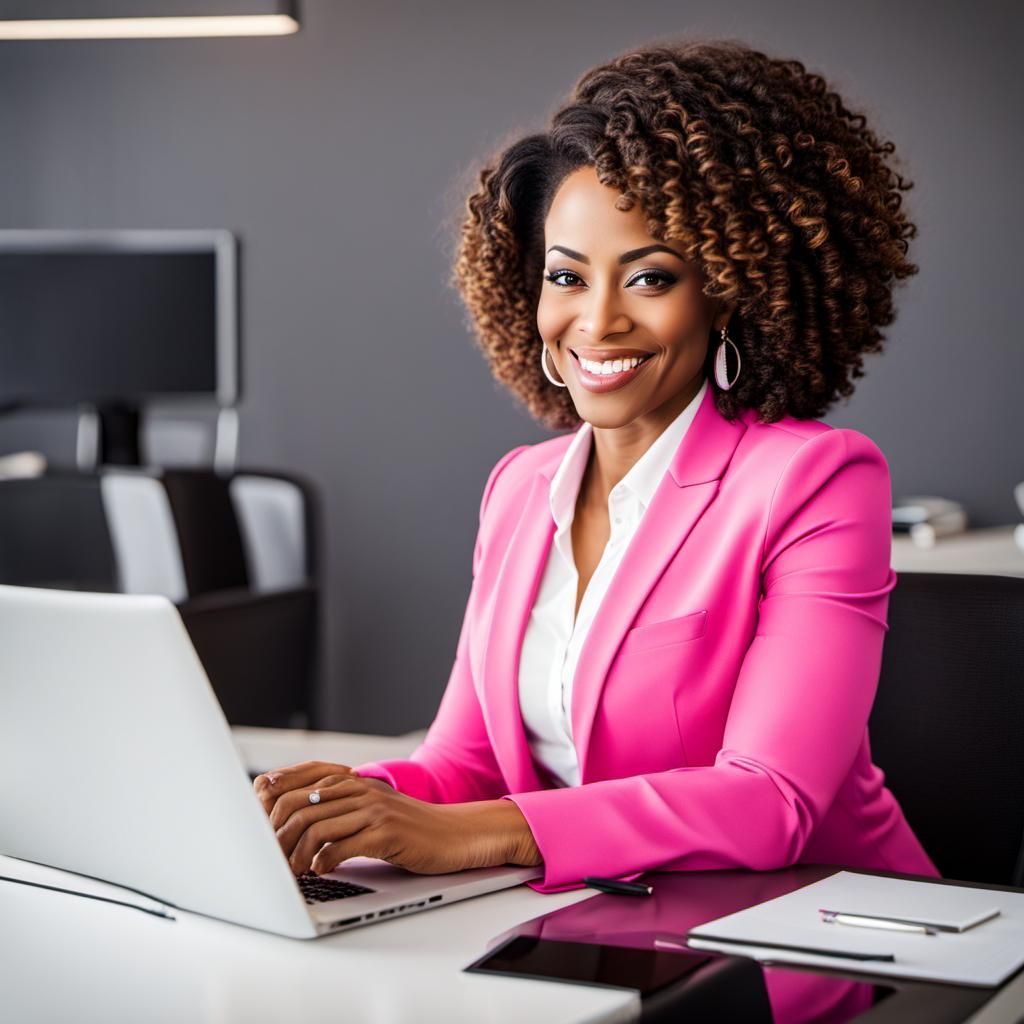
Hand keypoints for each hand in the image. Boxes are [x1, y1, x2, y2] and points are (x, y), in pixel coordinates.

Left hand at [253, 761, 540, 876]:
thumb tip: (293, 820)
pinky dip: (322, 862)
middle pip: (301, 806)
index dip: (274, 809)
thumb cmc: (410, 829)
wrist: (455, 834)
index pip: (299, 785)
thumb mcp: (371, 811)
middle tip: (270, 862)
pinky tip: (320, 871)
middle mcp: (360, 790)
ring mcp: (373, 809)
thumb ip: (338, 808)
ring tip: (292, 872)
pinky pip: (341, 847)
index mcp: (353, 782)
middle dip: (278, 837)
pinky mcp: (386, 833)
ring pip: (316, 827)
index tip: (261, 835)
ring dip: (296, 854)